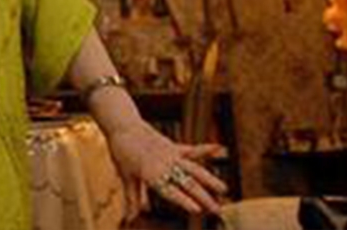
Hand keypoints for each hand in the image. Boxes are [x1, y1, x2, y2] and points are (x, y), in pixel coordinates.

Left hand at [106, 120, 226, 220]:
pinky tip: (220, 149)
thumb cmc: (122, 153)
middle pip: (187, 183)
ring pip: (193, 168)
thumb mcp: (126, 177)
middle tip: (218, 210)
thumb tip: (130, 219)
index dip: (183, 201)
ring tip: (224, 190)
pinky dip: (206, 149)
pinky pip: (192, 150)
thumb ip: (133, 199)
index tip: (197, 210)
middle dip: (204, 197)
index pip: (170, 191)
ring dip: (209, 179)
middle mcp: (164, 165)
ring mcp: (171, 155)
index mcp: (151, 174)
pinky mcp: (174, 147)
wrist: (123, 126)